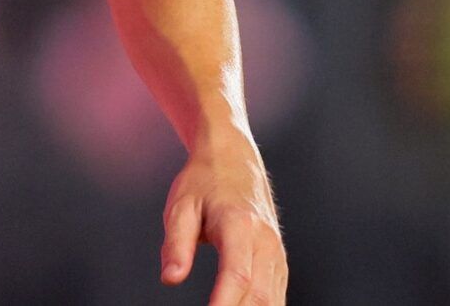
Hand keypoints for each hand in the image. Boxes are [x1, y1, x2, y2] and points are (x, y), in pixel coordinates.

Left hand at [160, 136, 285, 304]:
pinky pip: (276, 297)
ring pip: (272, 301)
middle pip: (259, 296)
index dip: (224, 305)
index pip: (237, 276)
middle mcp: (266, 243)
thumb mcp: (180, 205)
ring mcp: (277, 254)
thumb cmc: (203, 182)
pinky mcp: (279, 262)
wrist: (234, 159)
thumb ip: (175, 243)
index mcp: (240, 226)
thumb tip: (170, 279)